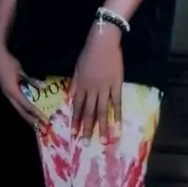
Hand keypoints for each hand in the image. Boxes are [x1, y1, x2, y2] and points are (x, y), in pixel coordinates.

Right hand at [0, 40, 46, 128]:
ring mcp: (8, 94)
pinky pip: (17, 103)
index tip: (44, 119)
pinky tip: (29, 111)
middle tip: (41, 127)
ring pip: (19, 109)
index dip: (36, 113)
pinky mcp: (8, 92)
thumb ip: (31, 80)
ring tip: (36, 123)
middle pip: (22, 111)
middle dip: (32, 120)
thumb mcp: (21, 71)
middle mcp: (10, 96)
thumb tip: (43, 86)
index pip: (27, 105)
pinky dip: (24, 108)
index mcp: (13, 91)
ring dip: (27, 116)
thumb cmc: (9, 63)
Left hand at [71, 23, 123, 143]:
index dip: (76, 120)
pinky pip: (116, 102)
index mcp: (81, 85)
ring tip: (103, 140)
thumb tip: (70, 98)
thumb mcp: (77, 68)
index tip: (74, 134)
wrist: (103, 43)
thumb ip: (74, 84)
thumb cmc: (88, 53)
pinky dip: (117, 114)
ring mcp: (104, 88)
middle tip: (86, 143)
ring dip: (101, 126)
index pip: (77, 107)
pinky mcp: (116, 85)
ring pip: (102, 110)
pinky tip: (117, 125)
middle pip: (89, 112)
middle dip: (87, 128)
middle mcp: (92, 90)